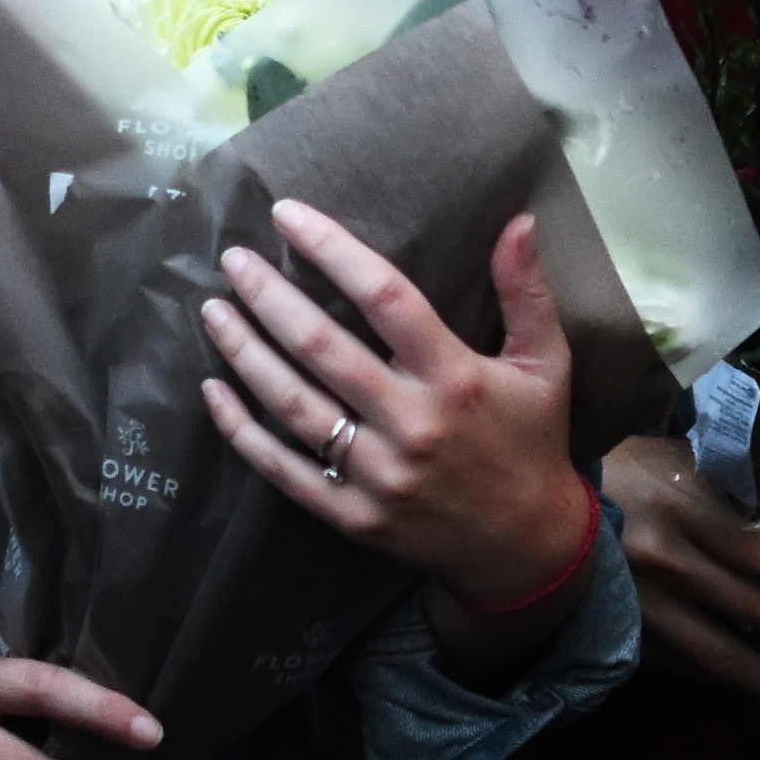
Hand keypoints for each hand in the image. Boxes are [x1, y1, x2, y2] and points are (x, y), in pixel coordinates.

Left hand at [199, 201, 596, 609]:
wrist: (525, 545)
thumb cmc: (531, 440)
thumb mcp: (546, 363)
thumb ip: (526, 291)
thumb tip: (518, 219)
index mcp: (456, 378)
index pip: (385, 298)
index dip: (333, 250)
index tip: (288, 214)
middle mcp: (412, 424)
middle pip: (322, 346)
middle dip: (269, 295)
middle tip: (234, 258)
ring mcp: (377, 475)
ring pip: (293, 404)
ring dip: (244, 352)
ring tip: (213, 310)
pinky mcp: (352, 515)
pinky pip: (283, 469)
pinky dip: (241, 430)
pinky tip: (212, 389)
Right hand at [599, 433, 759, 724]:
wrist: (525, 503)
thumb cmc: (606, 466)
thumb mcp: (666, 456)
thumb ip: (719, 482)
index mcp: (680, 512)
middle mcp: (666, 565)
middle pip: (757, 607)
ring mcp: (642, 609)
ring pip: (721, 657)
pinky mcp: (624, 636)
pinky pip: (686, 668)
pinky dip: (728, 684)